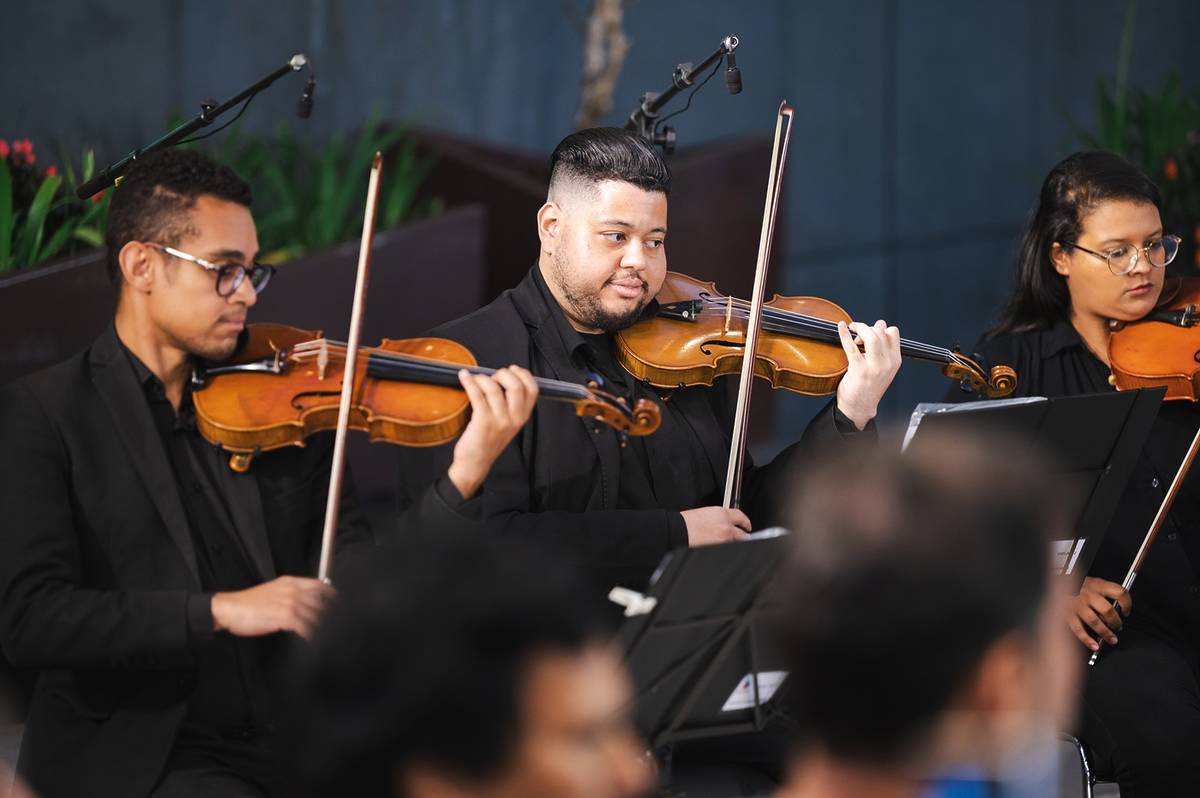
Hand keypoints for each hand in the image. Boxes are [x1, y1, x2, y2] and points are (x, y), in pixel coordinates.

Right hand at [211, 576, 333, 639]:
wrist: (230, 608)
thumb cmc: (248, 603)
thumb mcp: (273, 591)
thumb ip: (290, 594)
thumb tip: (304, 604)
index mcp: (290, 582)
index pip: (319, 585)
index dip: (332, 595)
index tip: (340, 603)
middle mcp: (293, 590)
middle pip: (320, 602)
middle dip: (330, 615)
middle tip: (336, 625)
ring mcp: (290, 603)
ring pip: (315, 615)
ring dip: (323, 627)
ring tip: (327, 636)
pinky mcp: (284, 616)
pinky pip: (305, 627)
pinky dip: (311, 635)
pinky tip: (313, 641)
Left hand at [447, 366, 538, 498]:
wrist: (475, 463)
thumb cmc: (488, 441)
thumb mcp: (508, 424)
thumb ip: (511, 405)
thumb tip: (500, 378)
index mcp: (523, 417)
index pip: (533, 390)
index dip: (524, 374)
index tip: (512, 369)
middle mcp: (514, 419)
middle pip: (516, 385)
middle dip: (503, 374)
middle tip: (492, 376)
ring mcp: (500, 421)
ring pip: (494, 388)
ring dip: (483, 378)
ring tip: (475, 379)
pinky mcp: (483, 422)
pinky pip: (477, 395)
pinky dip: (469, 382)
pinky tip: (464, 377)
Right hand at [681, 506, 752, 545]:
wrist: (677, 530)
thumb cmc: (686, 522)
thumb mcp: (705, 513)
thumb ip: (719, 518)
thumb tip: (726, 523)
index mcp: (721, 513)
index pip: (740, 516)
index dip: (745, 522)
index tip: (746, 525)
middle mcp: (725, 526)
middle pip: (743, 534)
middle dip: (743, 537)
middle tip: (741, 538)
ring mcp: (723, 539)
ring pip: (735, 543)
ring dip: (733, 544)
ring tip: (724, 543)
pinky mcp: (718, 548)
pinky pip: (727, 549)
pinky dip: (725, 549)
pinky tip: (718, 547)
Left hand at [835, 319, 901, 429]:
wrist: (860, 406)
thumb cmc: (868, 386)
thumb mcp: (883, 368)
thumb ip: (881, 351)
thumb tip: (872, 329)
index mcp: (895, 361)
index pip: (893, 333)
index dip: (880, 327)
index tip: (870, 331)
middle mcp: (887, 363)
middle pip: (881, 332)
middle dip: (867, 327)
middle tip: (858, 333)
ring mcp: (874, 366)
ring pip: (871, 336)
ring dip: (860, 328)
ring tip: (853, 331)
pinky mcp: (859, 370)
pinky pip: (851, 346)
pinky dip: (845, 334)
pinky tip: (841, 327)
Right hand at [1068, 576, 1131, 651]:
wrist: (1053, 583)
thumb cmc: (1074, 584)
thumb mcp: (1090, 581)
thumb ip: (1103, 591)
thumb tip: (1118, 606)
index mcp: (1096, 584)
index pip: (1119, 592)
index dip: (1127, 603)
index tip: (1126, 611)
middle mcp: (1087, 594)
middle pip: (1107, 610)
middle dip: (1116, 622)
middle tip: (1118, 627)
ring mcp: (1076, 604)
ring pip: (1094, 621)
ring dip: (1105, 633)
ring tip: (1112, 639)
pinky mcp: (1066, 613)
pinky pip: (1078, 629)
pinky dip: (1087, 639)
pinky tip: (1094, 645)